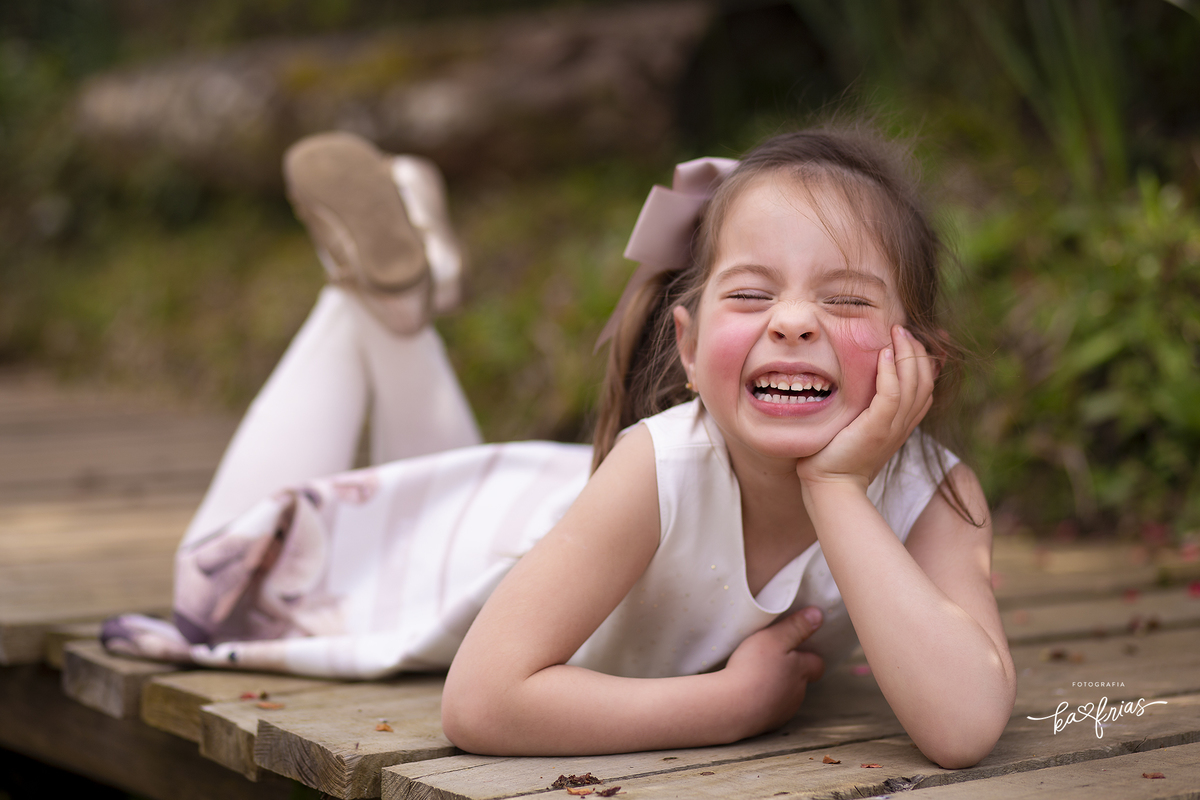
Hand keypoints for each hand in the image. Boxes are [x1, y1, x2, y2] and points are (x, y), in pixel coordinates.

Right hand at [722, 607, 825, 736]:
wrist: (732, 707)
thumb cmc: (753, 668)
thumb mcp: (774, 638)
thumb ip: (796, 626)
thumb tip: (818, 615)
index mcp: (801, 671)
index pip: (817, 664)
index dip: (809, 656)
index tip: (797, 648)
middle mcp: (797, 694)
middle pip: (800, 680)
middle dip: (790, 671)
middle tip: (770, 659)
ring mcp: (782, 711)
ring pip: (785, 696)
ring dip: (775, 687)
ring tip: (754, 676)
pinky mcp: (766, 724)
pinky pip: (768, 710)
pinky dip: (761, 702)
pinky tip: (746, 695)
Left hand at [796, 325, 935, 490]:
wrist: (829, 486)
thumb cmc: (835, 456)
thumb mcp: (857, 426)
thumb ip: (866, 406)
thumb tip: (859, 383)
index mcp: (901, 423)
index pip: (925, 386)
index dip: (924, 360)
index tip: (911, 338)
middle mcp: (903, 424)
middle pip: (925, 380)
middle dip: (917, 350)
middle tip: (902, 328)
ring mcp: (892, 427)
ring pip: (913, 383)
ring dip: (907, 353)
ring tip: (897, 331)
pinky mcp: (877, 428)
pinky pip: (891, 394)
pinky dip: (890, 371)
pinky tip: (884, 353)